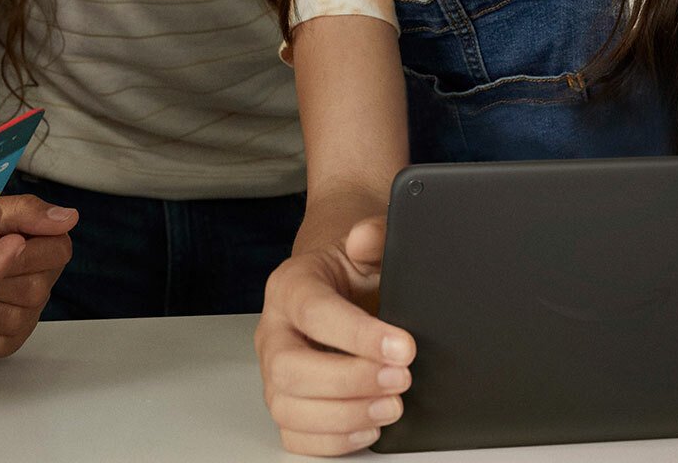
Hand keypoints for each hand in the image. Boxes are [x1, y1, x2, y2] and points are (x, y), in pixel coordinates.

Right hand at [256, 217, 414, 455]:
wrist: (341, 283)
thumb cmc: (353, 269)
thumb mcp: (369, 243)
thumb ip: (373, 234)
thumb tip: (366, 239)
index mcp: (290, 286)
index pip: (315, 313)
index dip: (358, 335)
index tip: (404, 348)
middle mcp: (274, 331)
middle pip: (290, 369)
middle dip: (351, 381)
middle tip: (401, 379)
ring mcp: (274, 372)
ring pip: (289, 409)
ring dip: (346, 417)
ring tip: (392, 406)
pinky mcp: (286, 403)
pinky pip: (294, 436)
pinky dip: (332, 441)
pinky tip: (369, 427)